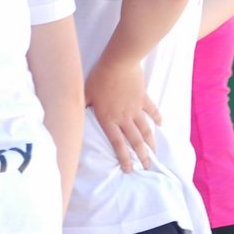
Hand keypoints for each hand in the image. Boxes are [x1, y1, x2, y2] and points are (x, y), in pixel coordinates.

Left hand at [85, 55, 159, 172]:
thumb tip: (72, 116)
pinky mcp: (143, 98)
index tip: (129, 169)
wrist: (119, 63)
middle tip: (147, 167)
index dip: (124, 158)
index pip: (117, 144)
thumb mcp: (85, 94)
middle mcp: (124, 117)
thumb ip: (81, 108)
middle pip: (135, 141)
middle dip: (142, 156)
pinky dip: (157, 118)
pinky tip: (160, 125)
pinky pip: (152, 111)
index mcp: (108, 119)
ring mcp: (135, 108)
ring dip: (151, 142)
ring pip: (146, 129)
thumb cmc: (99, 78)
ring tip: (155, 152)